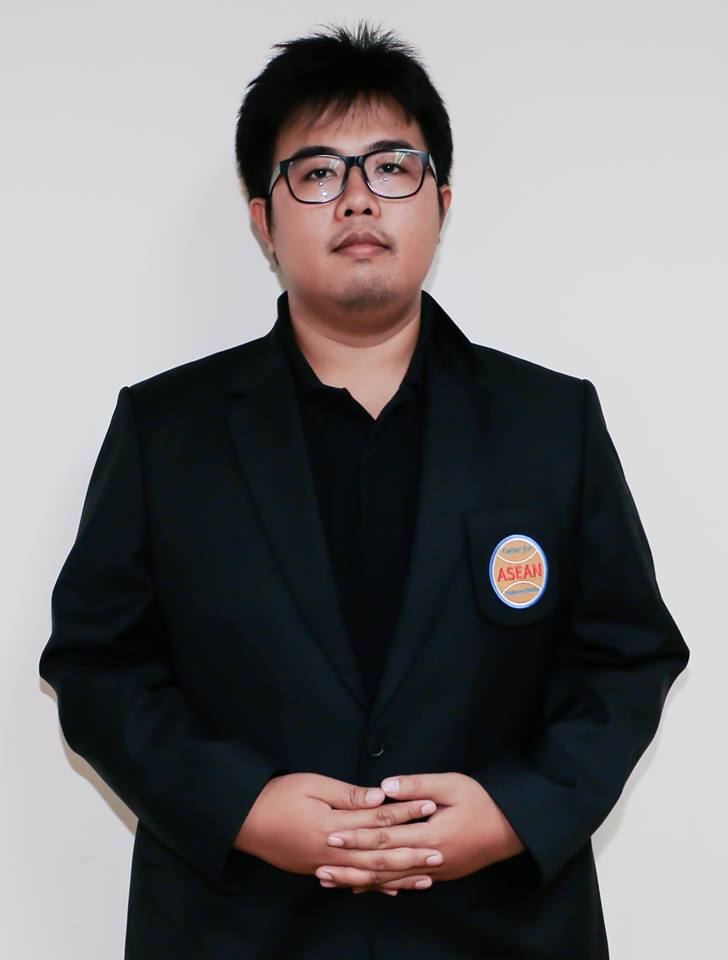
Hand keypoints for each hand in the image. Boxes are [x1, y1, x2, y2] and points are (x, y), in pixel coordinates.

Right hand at [233, 772, 442, 894]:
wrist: (245, 821)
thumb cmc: (278, 796)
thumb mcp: (313, 785)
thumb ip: (347, 795)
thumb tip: (379, 797)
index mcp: (334, 826)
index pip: (378, 819)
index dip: (405, 813)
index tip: (430, 807)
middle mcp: (333, 852)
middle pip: (379, 854)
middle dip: (412, 852)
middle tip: (440, 852)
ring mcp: (325, 866)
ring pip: (370, 874)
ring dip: (400, 876)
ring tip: (426, 877)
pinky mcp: (318, 871)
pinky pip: (352, 882)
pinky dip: (374, 886)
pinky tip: (393, 890)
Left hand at [315, 771, 525, 893]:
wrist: (512, 829)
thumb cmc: (482, 801)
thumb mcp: (451, 784)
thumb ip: (417, 786)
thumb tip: (383, 787)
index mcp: (431, 835)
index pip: (386, 838)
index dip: (357, 838)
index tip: (332, 836)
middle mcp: (430, 859)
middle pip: (383, 866)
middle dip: (351, 865)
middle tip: (321, 866)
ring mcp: (435, 872)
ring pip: (391, 880)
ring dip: (361, 880)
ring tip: (333, 881)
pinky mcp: (438, 875)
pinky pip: (405, 883)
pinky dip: (382, 885)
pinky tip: (365, 887)